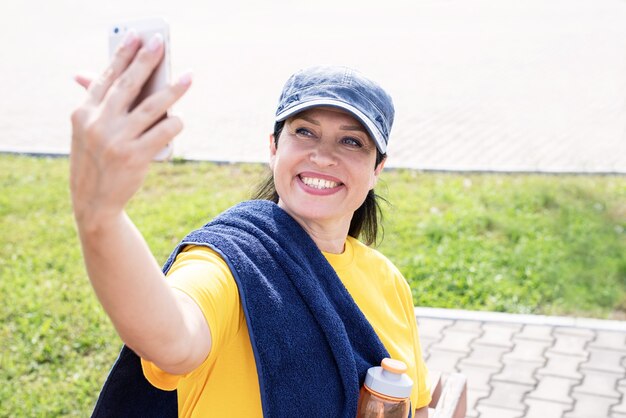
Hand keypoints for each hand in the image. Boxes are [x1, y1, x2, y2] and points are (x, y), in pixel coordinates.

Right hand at [70, 31, 191, 229]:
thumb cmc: (94, 160)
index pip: (106, 77)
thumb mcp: (86, 132)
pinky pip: (163, 132)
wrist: (93, 202)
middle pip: (128, 85)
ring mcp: (116, 140)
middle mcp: (97, 123)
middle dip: (146, 61)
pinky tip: (180, 119)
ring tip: (188, 77)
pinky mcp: (134, 156)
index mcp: (83, 113)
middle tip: (161, 44)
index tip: (136, 37)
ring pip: (152, 107)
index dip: (122, 55)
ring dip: (173, 91)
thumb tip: (88, 73)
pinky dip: (175, 124)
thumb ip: (94, 104)